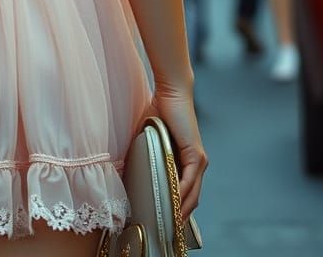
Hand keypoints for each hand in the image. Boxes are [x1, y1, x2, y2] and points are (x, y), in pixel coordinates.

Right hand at [145, 84, 207, 221]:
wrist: (169, 91)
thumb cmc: (157, 111)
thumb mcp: (147, 139)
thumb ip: (142, 155)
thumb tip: (123, 170)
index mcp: (186, 162)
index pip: (184, 193)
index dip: (175, 209)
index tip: (163, 222)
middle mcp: (197, 164)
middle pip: (191, 199)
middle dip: (179, 218)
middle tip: (165, 232)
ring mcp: (199, 160)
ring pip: (192, 194)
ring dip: (181, 211)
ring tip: (168, 225)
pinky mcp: (197, 154)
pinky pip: (189, 181)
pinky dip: (182, 194)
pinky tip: (174, 204)